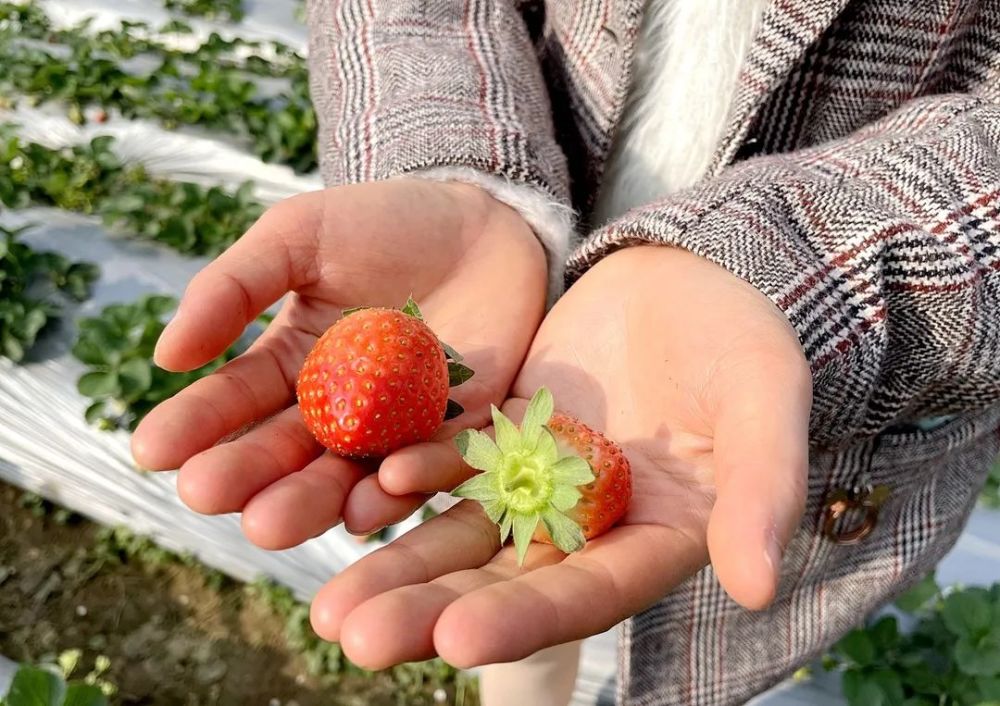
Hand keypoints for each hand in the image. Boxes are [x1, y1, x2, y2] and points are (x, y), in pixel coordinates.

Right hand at [131, 179, 546, 547]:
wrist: (487, 220)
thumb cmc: (387, 222)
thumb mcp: (299, 236)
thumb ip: (235, 287)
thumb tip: (165, 356)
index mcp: (291, 363)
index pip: (234, 401)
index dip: (193, 425)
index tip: (151, 448)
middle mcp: (338, 408)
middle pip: (285, 453)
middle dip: (245, 476)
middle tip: (205, 494)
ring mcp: (397, 426)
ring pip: (348, 476)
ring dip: (309, 502)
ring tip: (271, 522)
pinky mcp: (459, 432)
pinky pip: (428, 468)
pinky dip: (400, 486)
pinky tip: (368, 501)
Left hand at [309, 245, 811, 668]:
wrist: (683, 274)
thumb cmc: (740, 335)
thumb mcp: (765, 397)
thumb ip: (762, 486)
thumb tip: (759, 588)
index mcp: (655, 538)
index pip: (588, 593)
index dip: (527, 618)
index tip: (458, 641)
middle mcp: (589, 528)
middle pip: (505, 583)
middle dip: (431, 612)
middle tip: (352, 637)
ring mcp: (539, 485)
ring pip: (462, 537)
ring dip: (398, 569)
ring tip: (327, 605)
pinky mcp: (503, 439)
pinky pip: (449, 466)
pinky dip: (406, 481)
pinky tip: (358, 491)